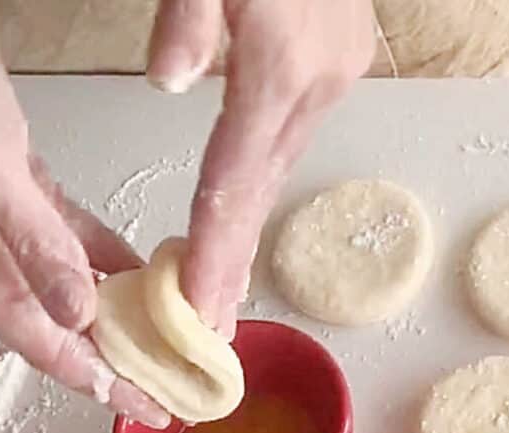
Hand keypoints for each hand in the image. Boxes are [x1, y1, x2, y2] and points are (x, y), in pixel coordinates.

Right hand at [0, 0, 168, 426]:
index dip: (100, 381)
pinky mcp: (15, 204)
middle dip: (116, 359)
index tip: (147, 407)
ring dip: (118, 317)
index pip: (44, 346)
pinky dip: (105, 264)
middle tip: (171, 385)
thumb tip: (78, 311)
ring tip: (169, 343)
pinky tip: (142, 278)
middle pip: (60, 330)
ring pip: (68, 293)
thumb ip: (38, 244)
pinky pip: (68, 248)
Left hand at [148, 0, 375, 336]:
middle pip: (262, 184)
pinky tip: (244, 197)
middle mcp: (318, 76)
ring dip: (247, 218)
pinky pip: (290, 130)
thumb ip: (188, 14)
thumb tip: (168, 79)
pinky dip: (262, 169)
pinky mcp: (340, 52)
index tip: (201, 314)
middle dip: (232, 258)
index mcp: (280, 59)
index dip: (217, 253)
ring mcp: (336, 66)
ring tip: (220, 280)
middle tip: (208, 326)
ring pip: (279, 159)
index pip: (235, 179)